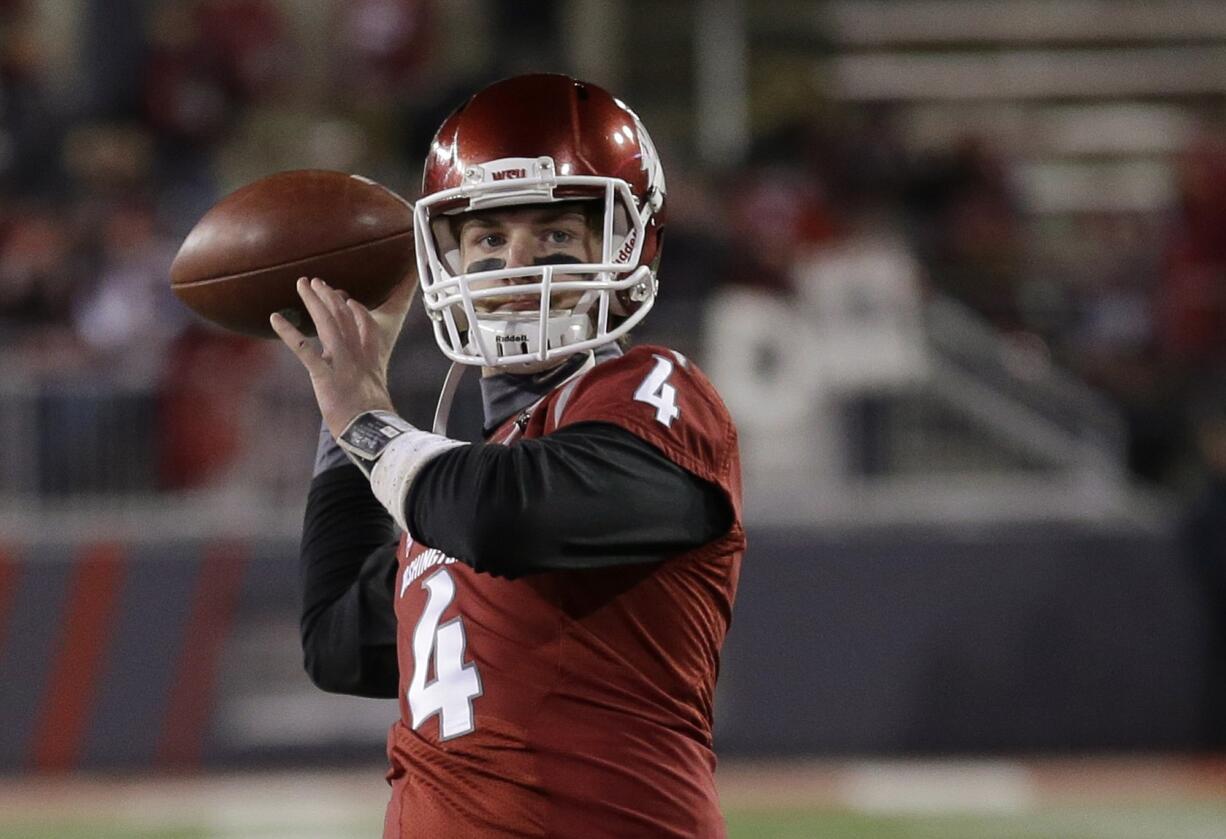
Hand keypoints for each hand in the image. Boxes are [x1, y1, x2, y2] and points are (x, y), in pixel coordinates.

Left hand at [270, 275, 415, 438]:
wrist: (371, 431)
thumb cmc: (374, 421)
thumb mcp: (376, 398)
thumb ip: (369, 388)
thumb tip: (365, 394)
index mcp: (371, 360)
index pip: (367, 327)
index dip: (357, 311)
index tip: (348, 299)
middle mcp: (357, 355)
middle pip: (344, 318)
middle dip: (331, 297)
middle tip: (317, 281)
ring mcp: (341, 362)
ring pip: (327, 324)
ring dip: (314, 302)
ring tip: (302, 284)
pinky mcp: (324, 374)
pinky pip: (303, 348)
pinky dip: (288, 332)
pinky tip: (274, 318)